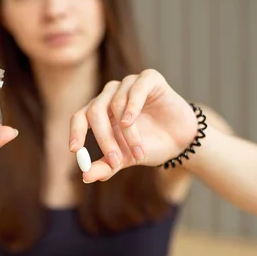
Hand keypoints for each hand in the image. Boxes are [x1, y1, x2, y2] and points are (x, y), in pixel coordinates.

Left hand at [69, 69, 197, 182]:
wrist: (182, 141)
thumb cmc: (149, 146)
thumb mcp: (125, 159)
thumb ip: (105, 167)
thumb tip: (86, 176)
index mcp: (100, 112)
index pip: (80, 117)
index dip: (76, 132)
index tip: (75, 150)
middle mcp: (111, 95)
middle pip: (95, 110)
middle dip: (103, 138)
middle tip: (114, 160)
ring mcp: (129, 84)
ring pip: (117, 104)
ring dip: (128, 134)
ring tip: (139, 154)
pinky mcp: (149, 78)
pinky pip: (135, 88)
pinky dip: (131, 106)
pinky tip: (131, 122)